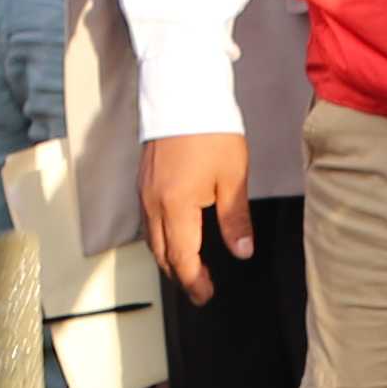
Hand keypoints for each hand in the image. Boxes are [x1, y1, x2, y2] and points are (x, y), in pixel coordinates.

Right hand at [141, 130, 253, 300]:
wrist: (183, 92)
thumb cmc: (211, 131)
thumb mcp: (233, 178)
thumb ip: (235, 220)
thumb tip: (242, 252)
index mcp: (176, 207)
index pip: (182, 259)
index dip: (194, 282)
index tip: (206, 295)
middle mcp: (153, 204)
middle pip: (162, 254)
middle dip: (180, 275)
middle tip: (200, 287)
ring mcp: (145, 192)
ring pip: (152, 239)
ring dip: (170, 257)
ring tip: (191, 266)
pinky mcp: (143, 181)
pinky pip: (148, 220)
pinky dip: (162, 237)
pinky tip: (177, 234)